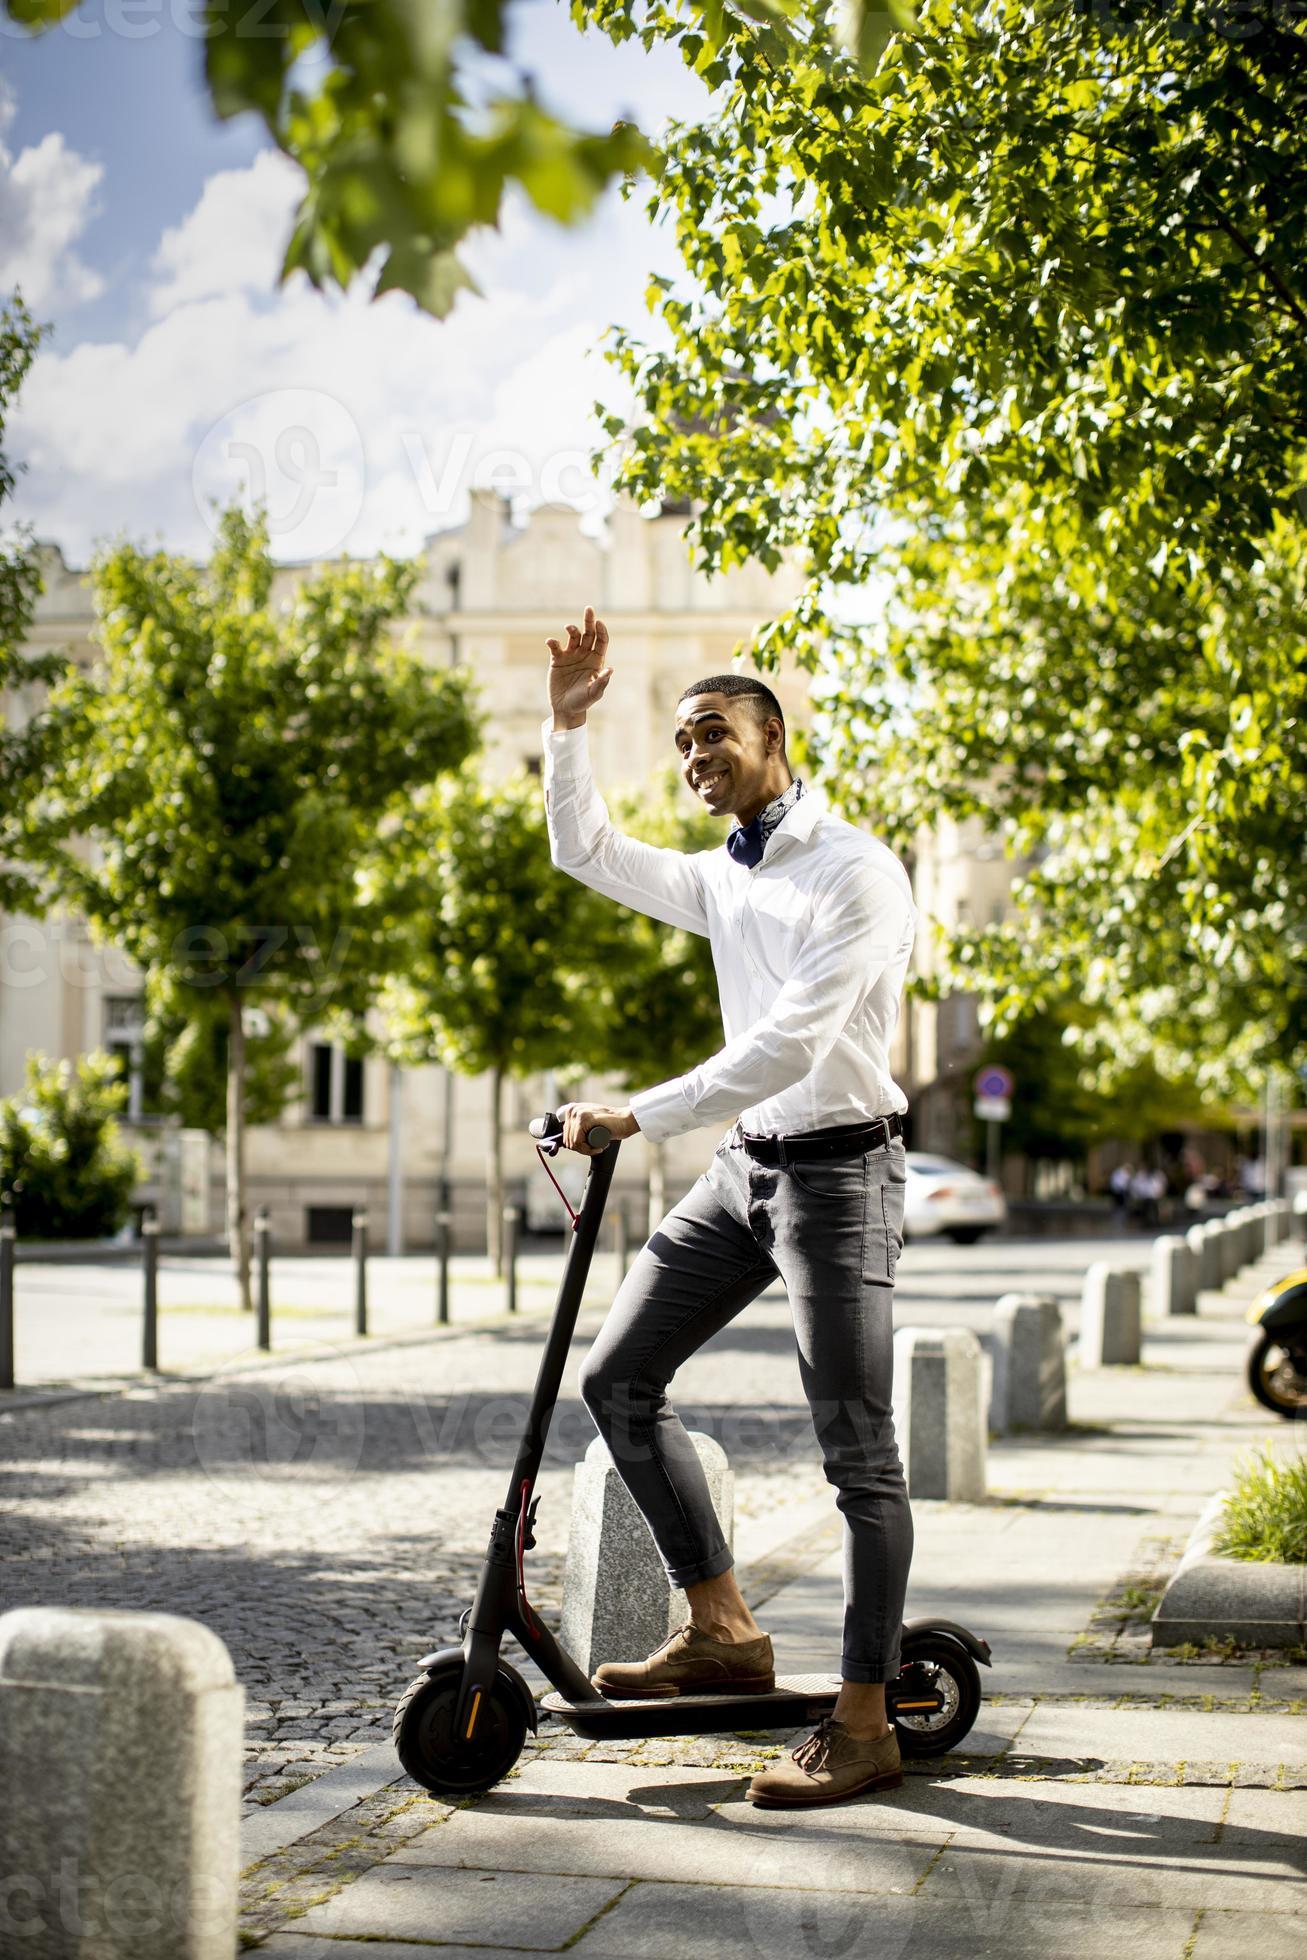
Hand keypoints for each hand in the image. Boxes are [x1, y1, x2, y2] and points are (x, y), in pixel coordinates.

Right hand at [546, 605, 611, 724]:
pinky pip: (556, 647)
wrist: (565, 708)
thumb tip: (610, 670)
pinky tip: (551, 642)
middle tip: (589, 609)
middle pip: (588, 634)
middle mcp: (584, 654)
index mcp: (596, 660)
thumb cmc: (582, 702)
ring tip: (569, 627)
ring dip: (572, 629)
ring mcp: (571, 655)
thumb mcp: (593, 694)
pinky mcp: (557, 659)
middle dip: (589, 621)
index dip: (601, 631)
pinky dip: (553, 642)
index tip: (599, 623)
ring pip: (573, 636)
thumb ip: (601, 682)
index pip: (601, 641)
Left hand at [557, 1101, 639, 1154]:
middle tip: (596, 1148)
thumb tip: (566, 1141)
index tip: (590, 1146)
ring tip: (599, 1147)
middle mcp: (572, 1110)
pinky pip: (578, 1142)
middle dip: (582, 1149)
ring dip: (586, 1150)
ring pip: (573, 1143)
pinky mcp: (584, 1119)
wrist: (626, 1120)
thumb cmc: (611, 1124)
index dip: (577, 1146)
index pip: (565, 1136)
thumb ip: (579, 1125)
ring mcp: (578, 1113)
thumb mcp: (590, 1122)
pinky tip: (599, 1147)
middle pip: (568, 1140)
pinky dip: (588, 1150)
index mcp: (571, 1109)